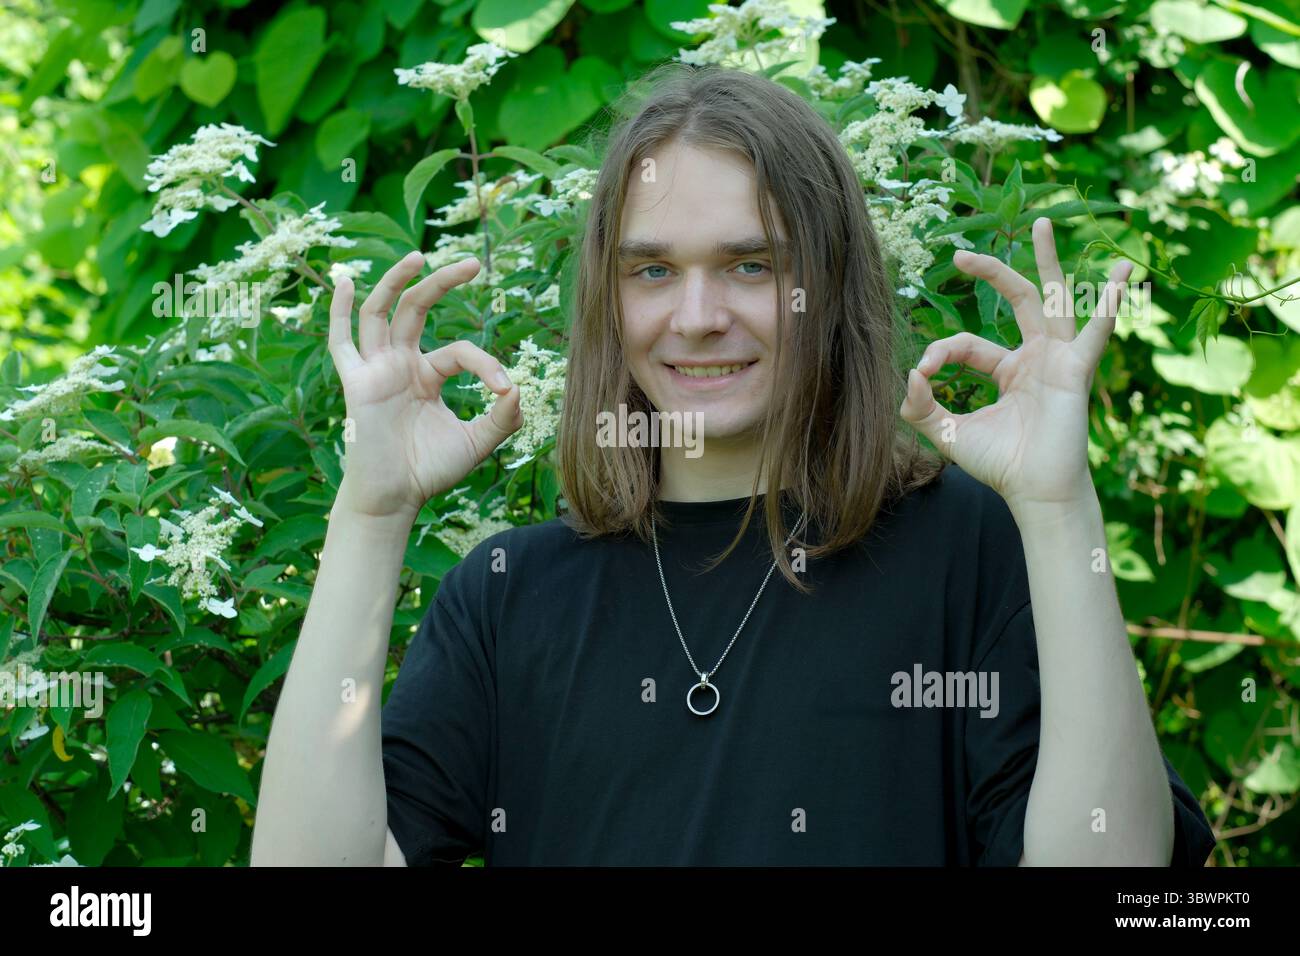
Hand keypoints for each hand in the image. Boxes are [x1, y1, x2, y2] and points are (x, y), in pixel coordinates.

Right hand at [326, 251, 521, 522]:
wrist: (395, 500)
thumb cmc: (430, 471)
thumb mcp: (476, 442)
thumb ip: (502, 418)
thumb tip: (518, 388)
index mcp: (427, 376)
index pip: (460, 351)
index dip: (486, 364)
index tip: (504, 389)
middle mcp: (401, 365)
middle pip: (418, 309)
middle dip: (443, 283)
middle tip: (472, 263)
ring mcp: (377, 370)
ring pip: (381, 313)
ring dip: (396, 282)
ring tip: (418, 256)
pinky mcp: (357, 383)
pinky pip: (341, 342)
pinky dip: (340, 311)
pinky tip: (345, 282)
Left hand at [899, 217, 1132, 513]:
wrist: (1033, 492)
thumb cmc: (1000, 464)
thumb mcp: (948, 432)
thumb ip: (922, 406)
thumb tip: (906, 377)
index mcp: (1009, 369)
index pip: (967, 342)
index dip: (939, 352)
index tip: (920, 372)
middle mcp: (1036, 357)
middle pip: (1015, 301)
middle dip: (992, 273)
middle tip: (962, 252)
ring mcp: (1058, 359)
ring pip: (1051, 300)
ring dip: (1047, 262)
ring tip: (1043, 223)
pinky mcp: (1076, 370)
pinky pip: (1096, 330)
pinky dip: (1109, 302)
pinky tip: (1120, 273)